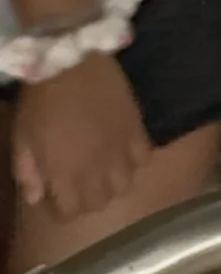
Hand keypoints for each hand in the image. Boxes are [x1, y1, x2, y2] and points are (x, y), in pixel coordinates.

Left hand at [11, 56, 149, 217]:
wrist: (71, 62)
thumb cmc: (40, 101)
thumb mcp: (21, 138)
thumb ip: (28, 172)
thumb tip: (37, 198)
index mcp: (64, 174)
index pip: (72, 212)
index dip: (65, 206)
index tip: (60, 193)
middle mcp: (96, 170)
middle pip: (101, 203)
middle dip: (90, 197)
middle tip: (82, 181)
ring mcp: (121, 151)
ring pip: (126, 185)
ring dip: (115, 181)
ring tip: (106, 168)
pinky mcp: (138, 130)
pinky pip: (145, 158)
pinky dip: (135, 160)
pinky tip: (125, 149)